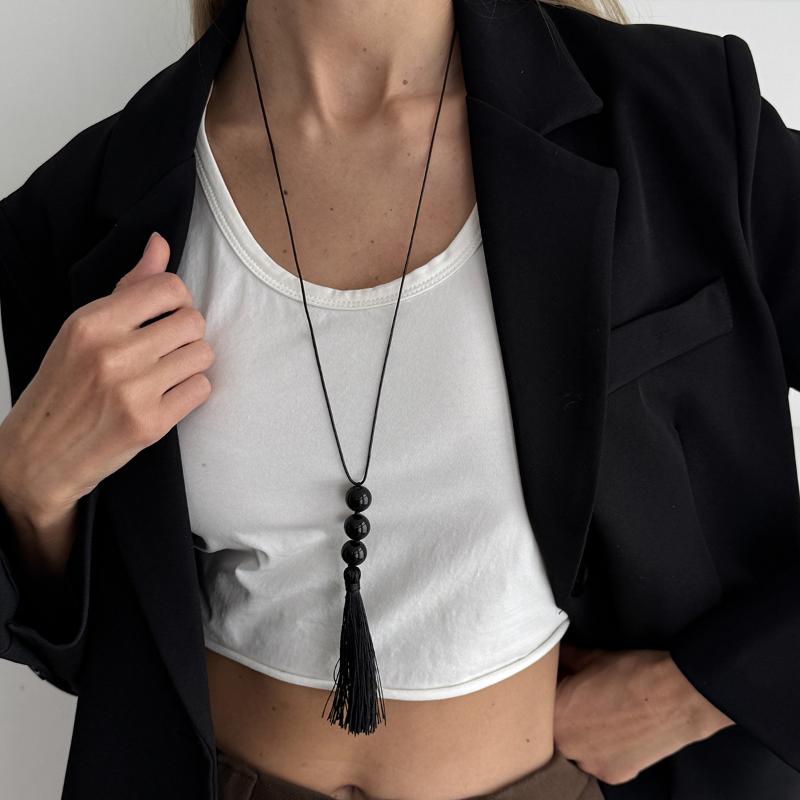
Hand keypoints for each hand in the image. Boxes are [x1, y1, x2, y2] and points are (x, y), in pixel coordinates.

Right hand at [0, 232, 214, 524]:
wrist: (38, 456)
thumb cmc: (63, 388)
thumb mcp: (82, 331)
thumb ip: (127, 289)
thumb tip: (160, 244)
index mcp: (92, 322)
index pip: (168, 287)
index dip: (178, 300)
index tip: (166, 315)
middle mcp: (112, 353)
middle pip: (193, 321)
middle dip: (187, 334)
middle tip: (166, 349)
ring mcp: (132, 390)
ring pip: (203, 354)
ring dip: (191, 363)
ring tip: (165, 374)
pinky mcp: (150, 424)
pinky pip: (201, 389)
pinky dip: (190, 392)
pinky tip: (166, 397)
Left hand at [553, 644, 734, 784]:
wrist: (677, 697)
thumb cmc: (632, 674)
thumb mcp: (591, 658)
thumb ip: (565, 659)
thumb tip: (554, 653)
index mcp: (554, 714)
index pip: (539, 700)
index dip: (550, 687)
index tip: (561, 679)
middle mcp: (565, 746)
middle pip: (554, 726)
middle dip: (564, 711)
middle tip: (583, 695)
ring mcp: (589, 764)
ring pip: (575, 745)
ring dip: (582, 732)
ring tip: (602, 712)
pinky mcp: (613, 775)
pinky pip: (598, 759)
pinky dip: (603, 747)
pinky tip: (617, 729)